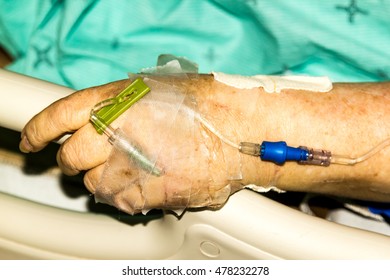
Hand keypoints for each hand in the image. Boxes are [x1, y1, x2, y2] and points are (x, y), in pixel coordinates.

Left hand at [20, 77, 239, 213]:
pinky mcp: (146, 195)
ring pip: (93, 185)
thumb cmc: (206, 104)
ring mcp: (129, 166)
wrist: (240, 131)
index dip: (40, 130)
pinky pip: (119, 202)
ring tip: (131, 170)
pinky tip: (146, 184)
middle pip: (70, 158)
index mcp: (115, 100)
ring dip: (105, 180)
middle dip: (76, 161)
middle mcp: (116, 133)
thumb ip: (121, 105)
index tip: (34, 141)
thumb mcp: (155, 89)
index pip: (58, 116)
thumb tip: (104, 120)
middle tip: (90, 160)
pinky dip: (126, 196)